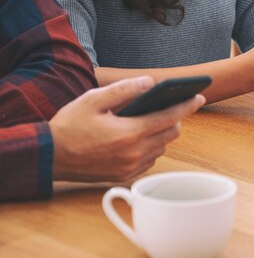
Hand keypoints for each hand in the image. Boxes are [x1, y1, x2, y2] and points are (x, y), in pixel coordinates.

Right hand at [50, 76, 205, 181]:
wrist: (49, 157)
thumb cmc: (70, 125)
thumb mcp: (93, 99)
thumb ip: (124, 89)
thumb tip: (150, 82)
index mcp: (130, 133)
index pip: (170, 117)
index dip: (187, 105)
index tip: (199, 96)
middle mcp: (135, 153)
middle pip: (171, 134)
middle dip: (173, 119)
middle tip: (166, 107)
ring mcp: (131, 167)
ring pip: (162, 147)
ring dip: (161, 134)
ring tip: (148, 120)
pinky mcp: (125, 175)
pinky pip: (150, 160)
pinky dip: (150, 147)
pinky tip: (136, 138)